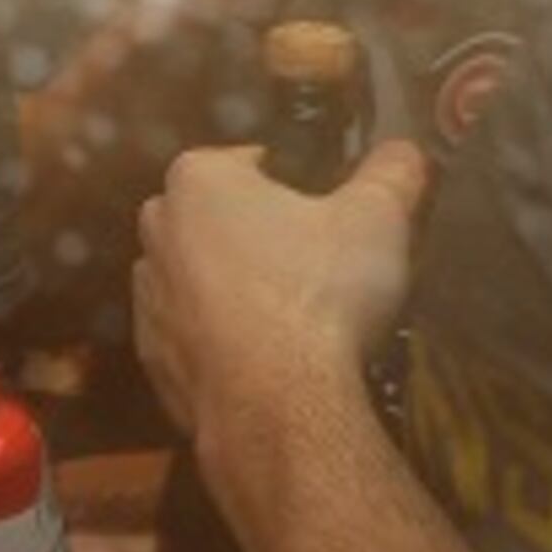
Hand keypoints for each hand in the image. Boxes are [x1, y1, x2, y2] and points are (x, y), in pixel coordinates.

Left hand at [132, 139, 426, 461]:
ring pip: (198, 276)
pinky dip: (220, 340)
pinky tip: (264, 358)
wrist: (278, 403)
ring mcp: (146, 295)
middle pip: (218, 218)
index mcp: (196, 178)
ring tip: (293, 316)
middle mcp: (156, 228)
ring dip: (235, 288)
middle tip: (315, 265)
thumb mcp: (376, 219)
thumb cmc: (321, 290)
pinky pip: (190, 334)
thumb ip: (391, 173)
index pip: (251, 163)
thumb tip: (405, 147)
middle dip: (259, 234)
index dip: (297, 185)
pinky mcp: (150, 355)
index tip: (329, 215)